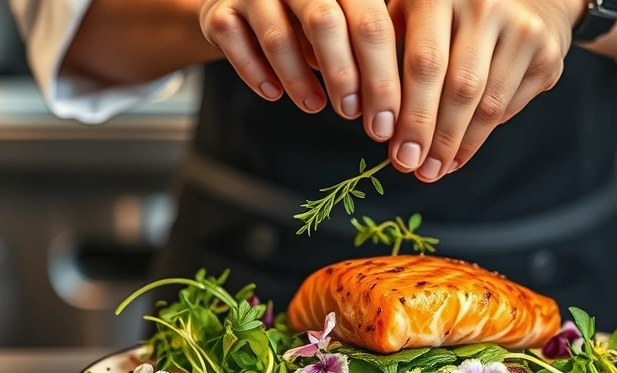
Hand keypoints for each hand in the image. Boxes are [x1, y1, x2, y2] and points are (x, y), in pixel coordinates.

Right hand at [200, 0, 401, 141]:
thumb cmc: (309, 18)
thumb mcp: (347, 24)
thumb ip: (370, 51)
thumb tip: (397, 113)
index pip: (371, 22)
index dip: (382, 74)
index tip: (388, 118)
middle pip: (327, 24)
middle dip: (345, 76)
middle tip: (353, 115)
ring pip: (279, 37)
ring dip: (299, 79)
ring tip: (315, 106)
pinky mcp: (219, 11)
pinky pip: (236, 45)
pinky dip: (256, 74)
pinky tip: (274, 94)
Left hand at [386, 0, 582, 180]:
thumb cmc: (452, 9)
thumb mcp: (413, 12)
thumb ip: (390, 52)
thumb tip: (374, 116)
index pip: (424, 65)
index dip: (412, 115)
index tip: (398, 151)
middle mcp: (484, 5)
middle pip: (460, 88)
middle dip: (436, 138)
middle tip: (421, 170)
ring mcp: (520, 28)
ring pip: (487, 104)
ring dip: (460, 144)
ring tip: (440, 167)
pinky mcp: (545, 52)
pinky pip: (509, 105)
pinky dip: (483, 133)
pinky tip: (463, 149)